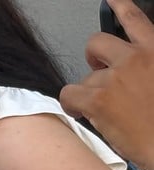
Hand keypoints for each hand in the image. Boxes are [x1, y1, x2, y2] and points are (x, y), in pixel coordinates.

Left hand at [59, 0, 153, 169]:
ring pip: (85, 76)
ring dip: (88, 91)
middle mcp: (136, 58)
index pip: (135, 19)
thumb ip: (148, 65)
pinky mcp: (98, 99)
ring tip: (102, 108)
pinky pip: (69, 94)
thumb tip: (131, 71)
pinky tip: (82, 113)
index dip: (121, 6)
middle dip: (93, 57)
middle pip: (96, 42)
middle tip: (98, 73)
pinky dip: (71, 104)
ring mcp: (115, 77)